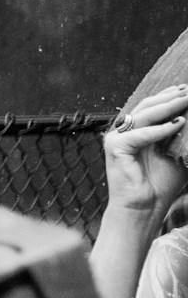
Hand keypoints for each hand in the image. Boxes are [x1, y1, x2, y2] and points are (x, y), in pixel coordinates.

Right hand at [103, 86, 187, 228]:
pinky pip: (141, 134)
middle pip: (147, 107)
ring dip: (167, 106)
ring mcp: (117, 139)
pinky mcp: (116, 148)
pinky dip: (160, 129)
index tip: (186, 89)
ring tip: (186, 100)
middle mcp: (124, 132)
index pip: (151, 107)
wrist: (144, 208)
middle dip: (170, 97)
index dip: (168, 96)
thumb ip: (182, 137)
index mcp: (135, 132)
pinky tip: (178, 124)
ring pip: (144, 115)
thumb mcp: (177, 154)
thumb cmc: (160, 185)